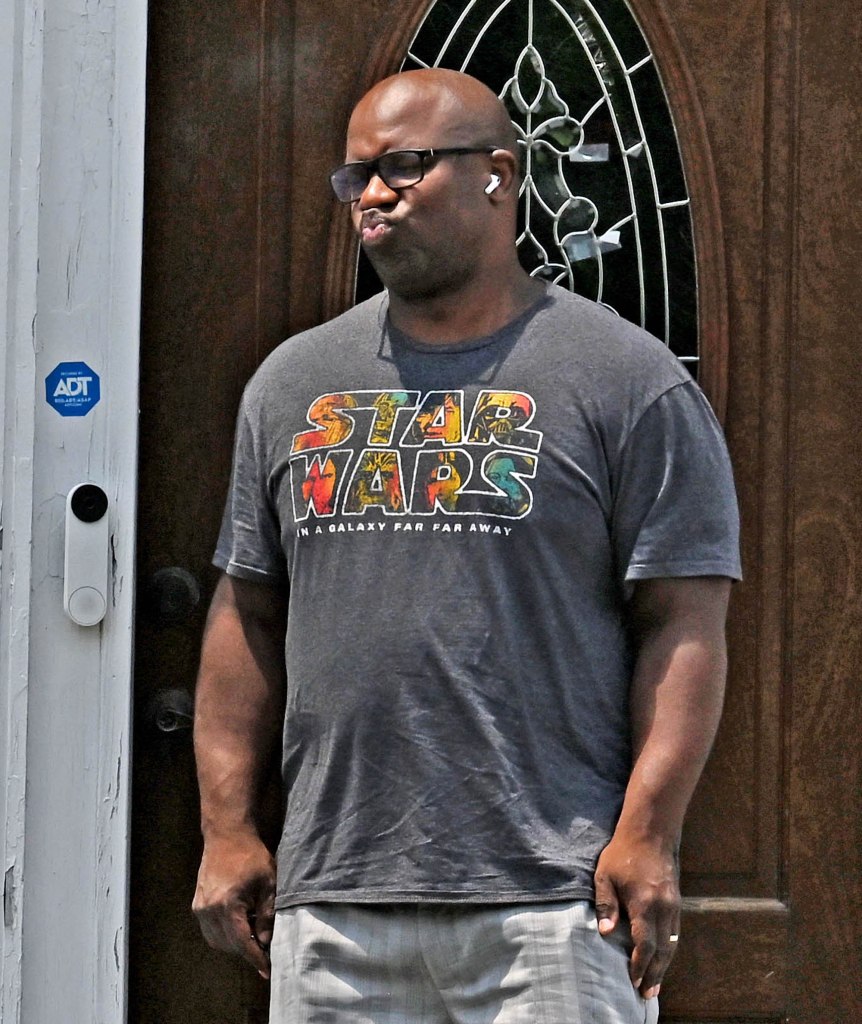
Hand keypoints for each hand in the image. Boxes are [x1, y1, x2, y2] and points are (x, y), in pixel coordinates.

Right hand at [192, 832, 275, 977]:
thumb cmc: (251, 856)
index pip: (242, 942)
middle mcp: (209, 910)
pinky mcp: (197, 904)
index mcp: (228, 905)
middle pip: (229, 945)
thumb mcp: (268, 883)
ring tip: (253, 935)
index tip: (267, 970)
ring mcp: (200, 907)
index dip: (256, 958)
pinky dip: (223, 934)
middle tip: (265, 948)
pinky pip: (209, 930)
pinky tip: (238, 925)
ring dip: (234, 944)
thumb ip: (266, 914)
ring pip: (216, 940)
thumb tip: (266, 940)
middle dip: (247, 950)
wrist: (227, 835)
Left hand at [593, 831, 680, 999]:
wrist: (651, 832)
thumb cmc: (623, 853)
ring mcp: (673, 905)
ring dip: (664, 965)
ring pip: (671, 943)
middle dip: (654, 974)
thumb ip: (606, 904)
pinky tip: (662, 957)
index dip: (639, 966)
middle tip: (647, 994)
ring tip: (655, 983)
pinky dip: (668, 949)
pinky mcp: (677, 901)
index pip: (644, 945)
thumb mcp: (605, 875)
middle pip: (662, 950)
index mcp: (644, 904)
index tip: (633, 981)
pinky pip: (675, 932)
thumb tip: (605, 933)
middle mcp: (663, 908)